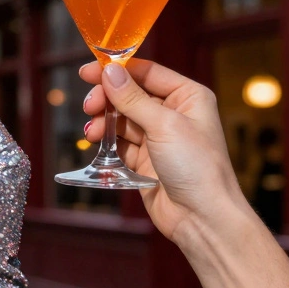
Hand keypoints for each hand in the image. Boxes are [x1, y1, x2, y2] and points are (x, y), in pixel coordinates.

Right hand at [81, 59, 252, 245]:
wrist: (200, 217)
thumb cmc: (197, 168)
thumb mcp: (164, 125)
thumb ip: (132, 98)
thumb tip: (109, 72)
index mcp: (188, 96)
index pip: (147, 72)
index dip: (117, 70)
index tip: (88, 71)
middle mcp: (173, 113)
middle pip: (129, 93)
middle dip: (107, 98)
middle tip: (89, 106)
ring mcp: (158, 135)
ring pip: (120, 116)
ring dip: (103, 120)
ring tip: (93, 132)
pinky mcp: (143, 157)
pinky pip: (118, 140)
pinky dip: (105, 139)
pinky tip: (97, 142)